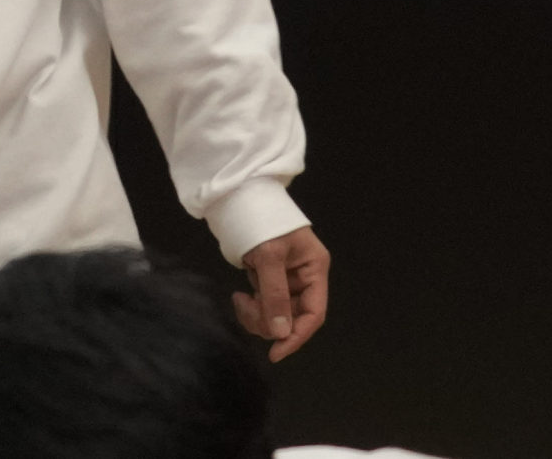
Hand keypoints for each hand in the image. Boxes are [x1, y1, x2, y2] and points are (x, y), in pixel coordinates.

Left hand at [236, 226, 329, 360]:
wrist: (236, 199)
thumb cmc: (260, 220)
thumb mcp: (269, 256)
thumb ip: (275, 296)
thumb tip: (281, 333)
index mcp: (314, 268)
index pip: (314, 313)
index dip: (297, 336)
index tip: (276, 352)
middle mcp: (304, 276)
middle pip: (293, 317)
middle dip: (270, 322)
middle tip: (247, 309)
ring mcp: (285, 279)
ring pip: (276, 316)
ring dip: (257, 316)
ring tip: (240, 300)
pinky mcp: (268, 280)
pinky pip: (264, 306)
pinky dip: (251, 308)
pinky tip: (239, 296)